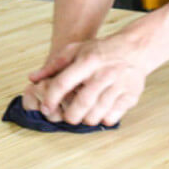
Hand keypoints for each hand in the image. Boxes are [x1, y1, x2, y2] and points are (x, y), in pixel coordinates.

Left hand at [29, 34, 151, 125]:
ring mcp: (119, 84)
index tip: (46, 108)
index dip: (51, 98)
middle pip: (82, 103)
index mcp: (88, 60)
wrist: (135, 48)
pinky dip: (104, 119)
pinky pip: (113, 116)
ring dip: (86, 119)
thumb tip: (33, 79)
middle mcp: (104, 73)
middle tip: (68, 118)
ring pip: (98, 112)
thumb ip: (54, 65)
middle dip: (70, 116)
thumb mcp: (76, 50)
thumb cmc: (101, 51)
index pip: (64, 82)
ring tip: (83, 116)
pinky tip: (100, 114)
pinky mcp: (131, 95)